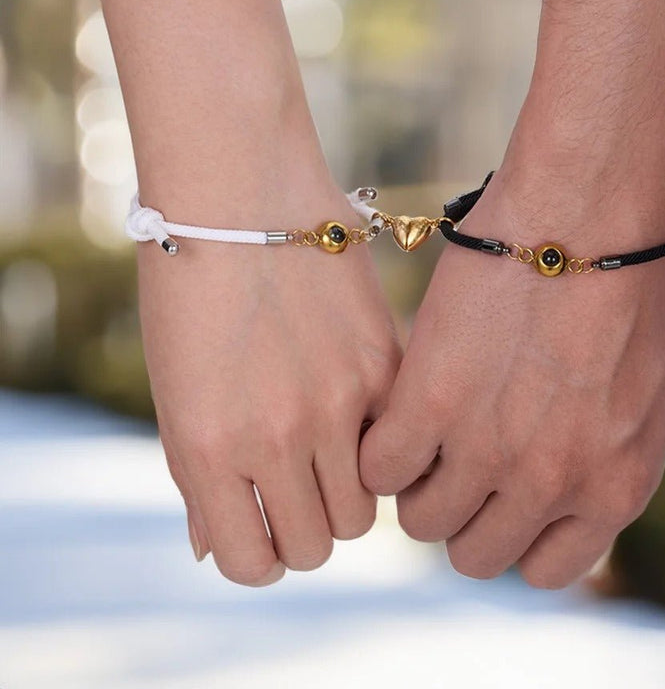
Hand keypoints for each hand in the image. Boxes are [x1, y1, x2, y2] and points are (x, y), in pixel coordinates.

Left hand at [139, 170, 400, 585]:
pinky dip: (379, 443)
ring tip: (335, 451)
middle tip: (302, 487)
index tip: (265, 526)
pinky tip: (360, 407)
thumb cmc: (190, 291)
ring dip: (349, 493)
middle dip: (308, 528)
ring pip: (367, 510)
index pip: (253, 563)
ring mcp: (337, 403)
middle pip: (320, 546)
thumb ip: (198, 478)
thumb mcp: (175, 392)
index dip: (260, 555)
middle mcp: (275, 438)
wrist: (240, 193)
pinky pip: (396, 443)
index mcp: (207, 450)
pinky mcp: (383, 364)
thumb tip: (215, 547)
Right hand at [360, 164, 664, 586]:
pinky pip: (381, 467)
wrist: (592, 215)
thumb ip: (602, 463)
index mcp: (610, 491)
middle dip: (461, 515)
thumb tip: (560, 490)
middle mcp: (549, 485)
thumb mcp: (641, 402)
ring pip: (420, 519)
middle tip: (451, 465)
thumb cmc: (625, 293)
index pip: (543, 569)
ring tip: (422, 435)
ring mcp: (487, 450)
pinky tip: (396, 410)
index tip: (496, 499)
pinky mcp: (432, 404)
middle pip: (474, 554)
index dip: (512, 534)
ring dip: (417, 485)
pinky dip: (382, 448)